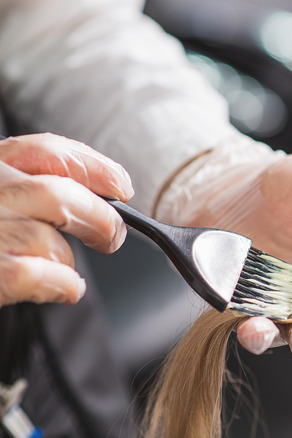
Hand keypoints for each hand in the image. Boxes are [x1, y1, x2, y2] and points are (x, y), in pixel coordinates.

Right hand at [0, 133, 132, 306]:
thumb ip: (21, 190)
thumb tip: (94, 196)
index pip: (47, 150)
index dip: (94, 166)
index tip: (122, 185)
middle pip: (59, 195)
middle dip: (99, 218)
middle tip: (111, 236)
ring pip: (50, 240)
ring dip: (68, 259)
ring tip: (64, 271)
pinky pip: (41, 276)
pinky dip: (64, 284)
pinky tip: (63, 289)